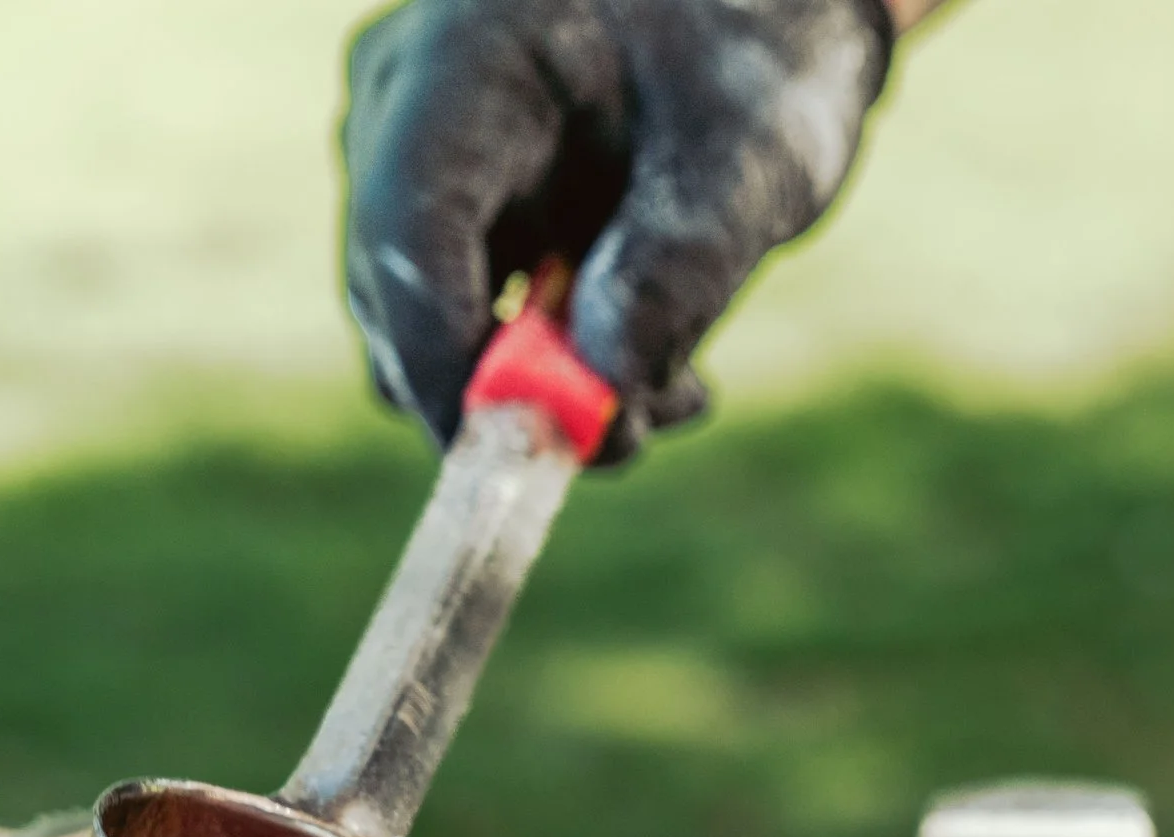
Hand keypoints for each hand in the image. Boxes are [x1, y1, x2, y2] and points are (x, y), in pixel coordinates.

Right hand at [343, 0, 894, 460]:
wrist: (775, 10)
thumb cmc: (763, 47)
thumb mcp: (751, 158)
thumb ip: (678, 272)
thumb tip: (597, 399)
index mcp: (464, 60)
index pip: (406, 229)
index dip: (447, 359)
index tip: (521, 455)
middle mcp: (413, 111)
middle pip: (399, 298)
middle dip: (510, 396)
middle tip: (640, 434)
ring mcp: (431, 167)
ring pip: (441, 335)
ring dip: (553, 397)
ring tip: (679, 390)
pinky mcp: (471, 220)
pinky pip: (486, 335)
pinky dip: (566, 377)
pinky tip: (661, 370)